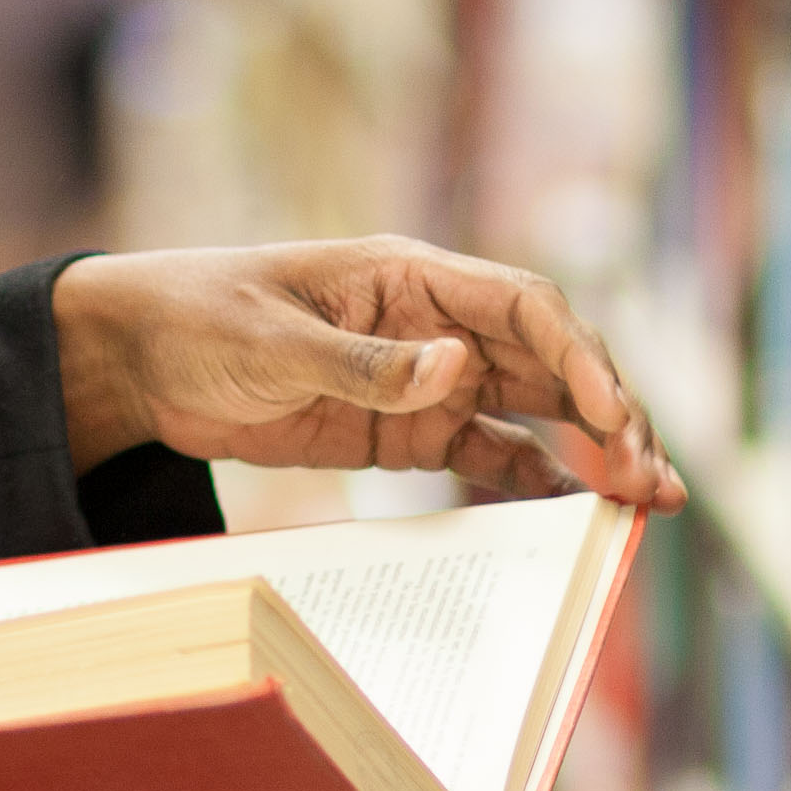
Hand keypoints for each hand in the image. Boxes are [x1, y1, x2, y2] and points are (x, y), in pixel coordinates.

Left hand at [51, 241, 686, 508]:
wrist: (138, 356)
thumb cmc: (199, 320)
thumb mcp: (272, 342)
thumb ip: (365, 365)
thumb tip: (461, 370)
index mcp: (410, 276)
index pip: (525, 307)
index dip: (580, 359)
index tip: (613, 418)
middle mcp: (436, 324)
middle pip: (550, 362)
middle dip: (611, 415)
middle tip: (652, 481)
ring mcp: (426, 378)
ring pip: (535, 411)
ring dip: (592, 451)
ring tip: (646, 502)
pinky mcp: (404, 430)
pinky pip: (487, 453)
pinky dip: (536, 480)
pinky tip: (578, 514)